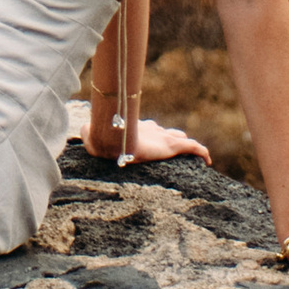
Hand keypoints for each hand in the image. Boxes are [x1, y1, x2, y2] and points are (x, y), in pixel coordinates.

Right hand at [82, 113, 207, 166]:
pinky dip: (202, 152)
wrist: (112, 139)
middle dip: (172, 137)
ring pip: (182, 139)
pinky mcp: (172, 145)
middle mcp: (152, 130)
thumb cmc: (101, 136)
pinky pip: (193, 147)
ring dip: (186, 146)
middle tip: (176, 146)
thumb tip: (80, 130)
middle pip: (168, 132)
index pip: (149, 128)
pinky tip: (208, 160)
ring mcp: (163, 137)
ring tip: (194, 156)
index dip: (153, 132)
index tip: (153, 137)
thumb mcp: (89, 134)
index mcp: (136, 128)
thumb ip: (87, 133)